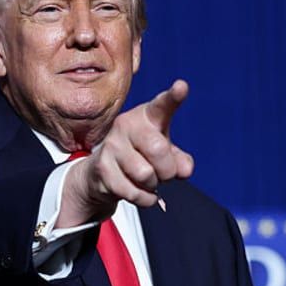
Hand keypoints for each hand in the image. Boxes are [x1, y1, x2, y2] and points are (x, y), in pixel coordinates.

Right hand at [58, 80, 194, 226]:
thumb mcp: (165, 155)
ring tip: (147, 180)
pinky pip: (134, 192)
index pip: (162, 105)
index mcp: (146, 117)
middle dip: (168, 170)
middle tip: (164, 174)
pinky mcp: (102, 167)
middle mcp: (126, 125)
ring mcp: (111, 145)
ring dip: (153, 185)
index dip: (173, 97)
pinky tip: (140, 192)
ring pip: (145, 174)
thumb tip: (184, 169)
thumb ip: (180, 160)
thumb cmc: (140, 157)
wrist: (101, 173)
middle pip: (158, 149)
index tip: (182, 87)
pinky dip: (144, 198)